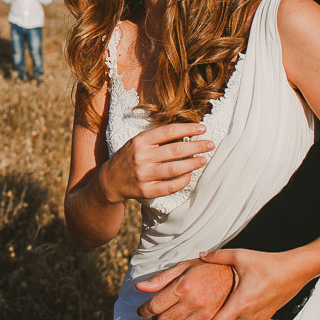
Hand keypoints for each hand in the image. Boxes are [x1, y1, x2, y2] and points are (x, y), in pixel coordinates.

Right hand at [97, 122, 212, 203]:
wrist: (110, 181)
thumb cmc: (129, 157)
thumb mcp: (137, 142)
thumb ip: (157, 138)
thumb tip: (186, 133)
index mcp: (140, 141)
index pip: (168, 131)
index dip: (188, 129)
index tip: (202, 128)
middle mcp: (141, 157)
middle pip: (175, 150)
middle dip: (197, 146)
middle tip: (210, 144)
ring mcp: (144, 175)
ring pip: (175, 169)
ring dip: (193, 163)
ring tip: (204, 159)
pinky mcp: (147, 191)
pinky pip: (170, 187)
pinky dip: (183, 180)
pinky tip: (190, 174)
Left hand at [134, 259, 235, 319]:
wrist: (236, 275)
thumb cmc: (206, 269)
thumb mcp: (183, 267)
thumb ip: (161, 279)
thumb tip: (140, 287)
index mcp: (182, 287)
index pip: (154, 307)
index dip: (144, 311)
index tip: (141, 311)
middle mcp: (192, 303)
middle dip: (155, 319)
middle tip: (156, 314)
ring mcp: (204, 315)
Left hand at [183, 248, 312, 319]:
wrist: (295, 270)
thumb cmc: (267, 263)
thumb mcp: (239, 256)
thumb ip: (217, 256)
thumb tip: (200, 255)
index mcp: (239, 303)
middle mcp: (249, 315)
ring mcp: (259, 317)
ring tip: (212, 316)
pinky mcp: (266, 316)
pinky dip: (238, 319)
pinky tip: (234, 306)